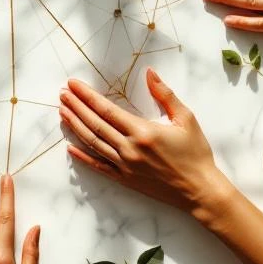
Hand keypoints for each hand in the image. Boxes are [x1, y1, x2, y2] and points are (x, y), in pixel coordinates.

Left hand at [59, 71, 231, 216]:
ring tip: (62, 112)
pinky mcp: (125, 180)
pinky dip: (83, 157)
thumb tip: (149, 73)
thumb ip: (165, 94)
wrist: (200, 191)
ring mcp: (125, 166)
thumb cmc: (196, 153)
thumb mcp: (186, 119)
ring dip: (75, 126)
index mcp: (143, 131)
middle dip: (76, 107)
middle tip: (62, 94)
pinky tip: (70, 147)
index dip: (87, 96)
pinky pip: (99, 167)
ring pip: (93, 143)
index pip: (106, 110)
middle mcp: (129, 148)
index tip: (73, 85)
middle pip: (95, 124)